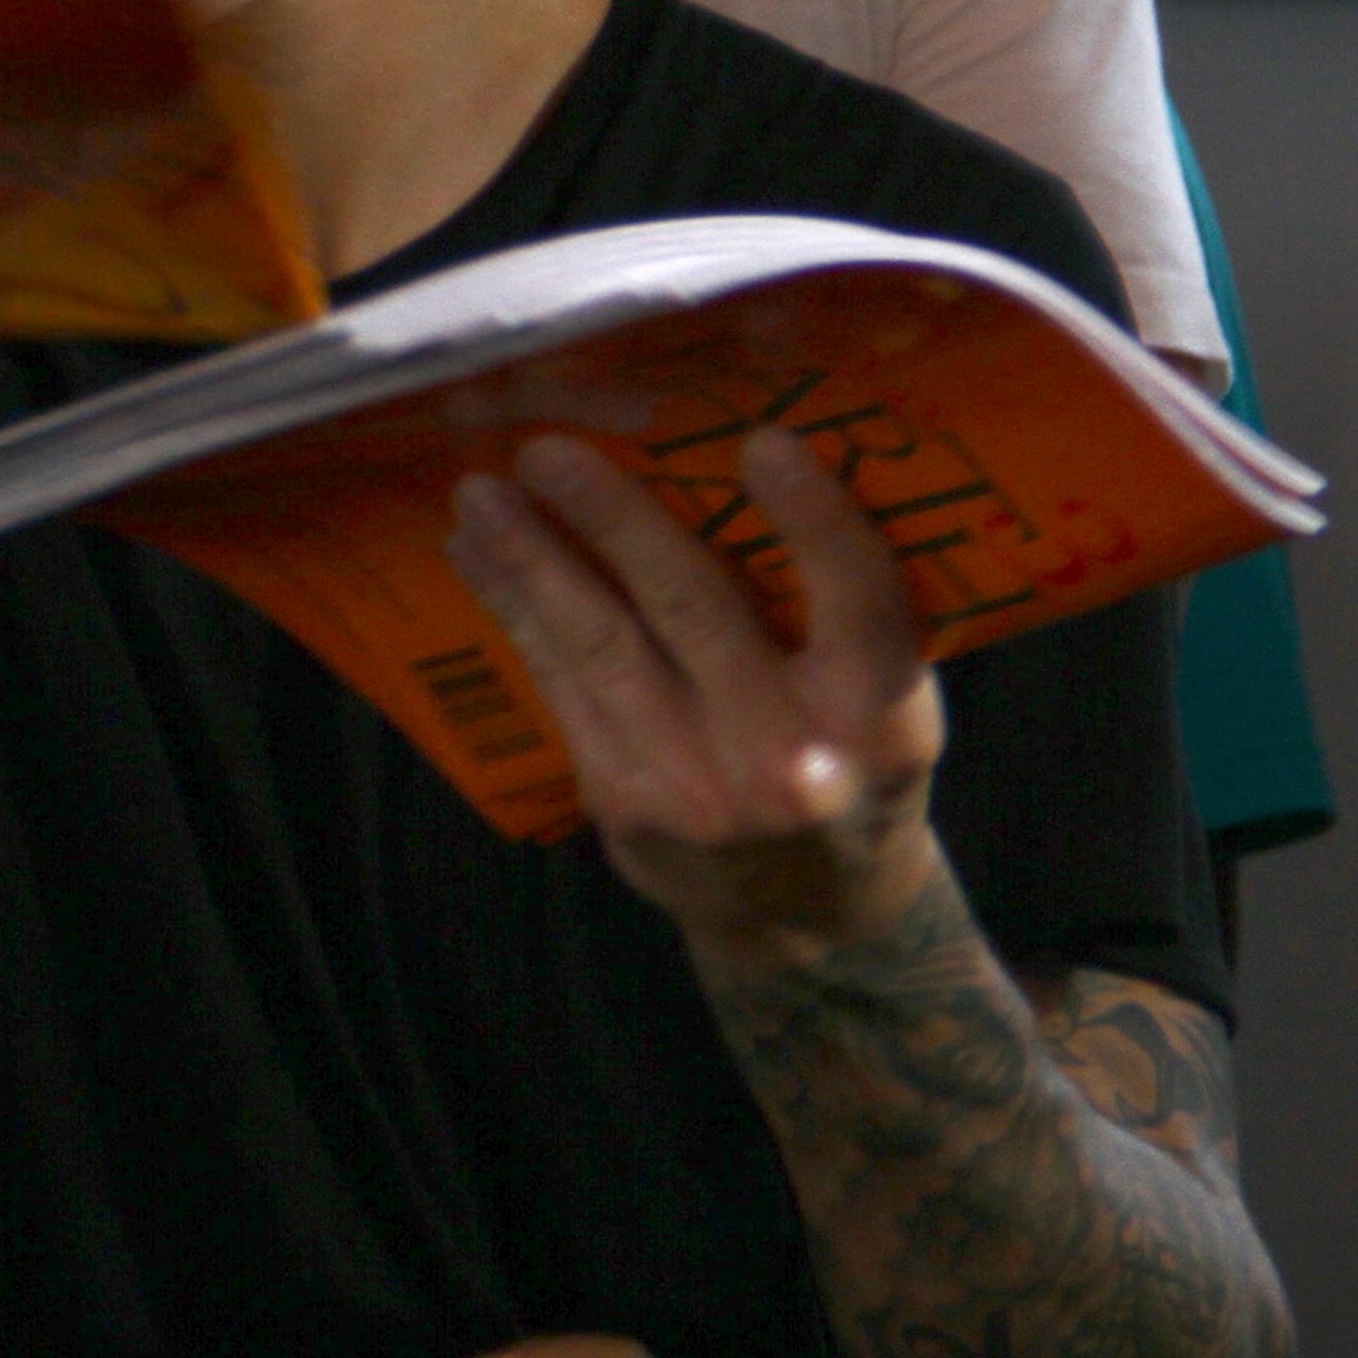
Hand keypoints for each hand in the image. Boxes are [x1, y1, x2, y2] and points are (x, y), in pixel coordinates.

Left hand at [441, 429, 944, 958]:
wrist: (806, 915)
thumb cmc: (845, 766)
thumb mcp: (881, 704)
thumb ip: (836, 617)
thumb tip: (735, 468)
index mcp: (878, 717)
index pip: (860, 605)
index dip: (815, 523)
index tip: (763, 442)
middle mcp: (787, 752)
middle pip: (694, 610)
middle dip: (615, 520)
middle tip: (550, 451)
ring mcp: (696, 782)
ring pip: (602, 646)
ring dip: (531, 561)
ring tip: (480, 496)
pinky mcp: (622, 799)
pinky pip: (559, 686)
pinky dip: (515, 613)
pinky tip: (477, 558)